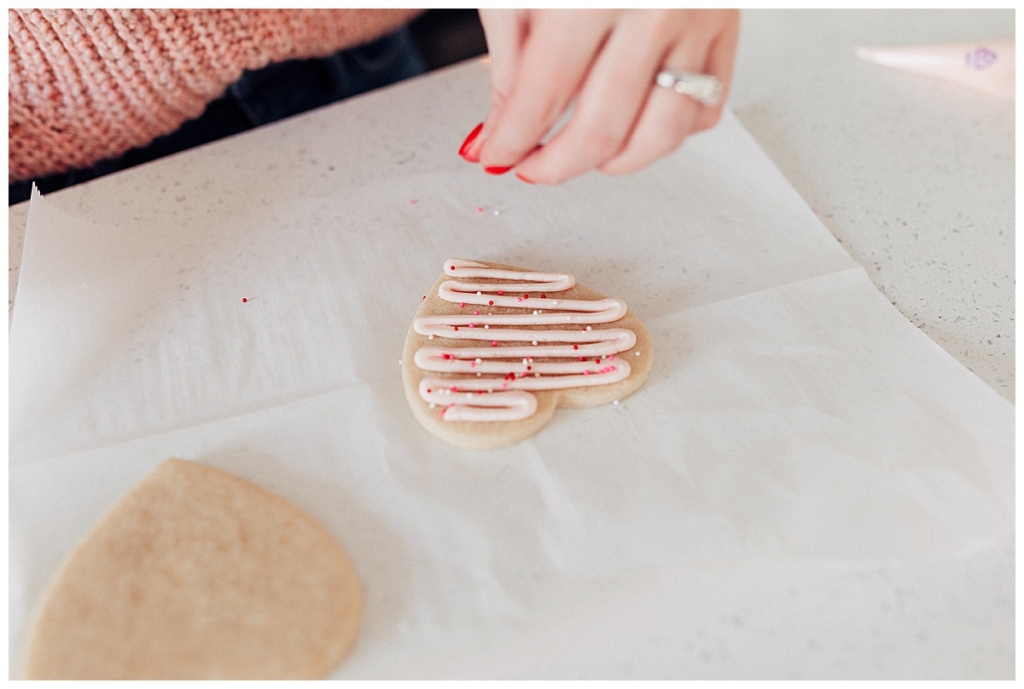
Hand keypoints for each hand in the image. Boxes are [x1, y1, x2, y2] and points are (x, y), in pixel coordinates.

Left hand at [459, 9, 739, 184]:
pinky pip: (704, 111)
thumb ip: (510, 58)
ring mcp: (696, 21)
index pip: (542, 96)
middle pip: (601, 129)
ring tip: (584, 154)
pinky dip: (669, 132)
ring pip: (662, 134)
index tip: (497, 155)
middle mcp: (651, 9)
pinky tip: (635, 119)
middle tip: (531, 167)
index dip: (512, 140)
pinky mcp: (725, 29)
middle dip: (555, 165)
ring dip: (615, 162)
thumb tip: (501, 130)